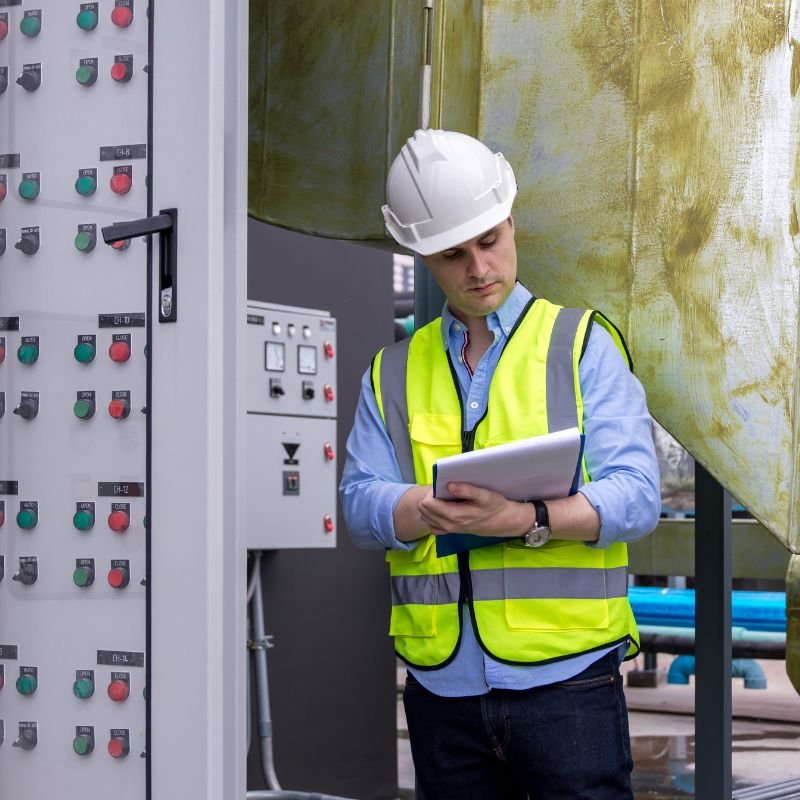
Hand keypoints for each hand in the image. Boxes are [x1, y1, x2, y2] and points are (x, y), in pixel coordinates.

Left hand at [417, 482, 532, 536]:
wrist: (504, 522)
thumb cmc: (495, 506)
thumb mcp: (484, 495)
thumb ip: (466, 490)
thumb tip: (449, 485)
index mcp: (454, 515)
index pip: (428, 503)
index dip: (431, 492)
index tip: (441, 486)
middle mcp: (449, 525)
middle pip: (424, 511)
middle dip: (429, 498)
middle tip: (442, 491)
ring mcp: (449, 530)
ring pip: (426, 518)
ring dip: (429, 506)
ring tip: (442, 498)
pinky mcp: (451, 531)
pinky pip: (433, 526)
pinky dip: (432, 516)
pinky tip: (442, 509)